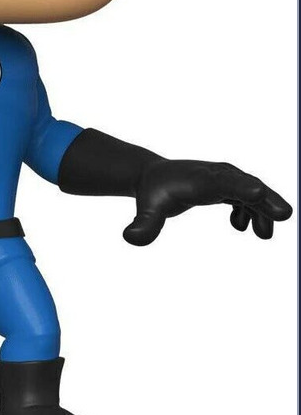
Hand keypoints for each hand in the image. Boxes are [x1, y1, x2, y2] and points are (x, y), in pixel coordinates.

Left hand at [123, 159, 291, 245]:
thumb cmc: (152, 192)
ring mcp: (224, 179)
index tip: (257, 194)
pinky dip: (253, 211)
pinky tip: (242, 228)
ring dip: (264, 210)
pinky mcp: (227, 186)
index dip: (241, 187)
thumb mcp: (147, 208)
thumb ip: (144, 223)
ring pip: (252, 191)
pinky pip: (248, 196)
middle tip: (284, 214)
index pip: (224, 182)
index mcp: (200, 179)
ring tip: (263, 235)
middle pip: (245, 185)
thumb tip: (130, 238)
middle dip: (265, 199)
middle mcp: (216, 176)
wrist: (153, 177)